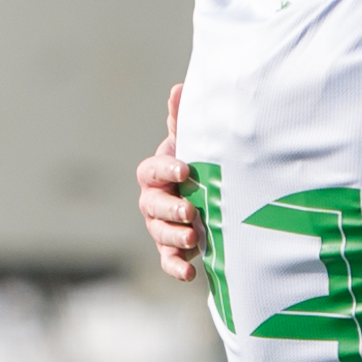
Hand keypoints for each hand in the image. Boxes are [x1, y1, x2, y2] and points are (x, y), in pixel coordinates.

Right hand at [139, 92, 204, 286]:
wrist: (210, 195)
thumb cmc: (198, 164)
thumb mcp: (193, 143)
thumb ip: (182, 120)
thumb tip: (179, 88)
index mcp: (156, 173)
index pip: (151, 170)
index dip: (165, 169)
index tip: (185, 168)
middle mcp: (152, 200)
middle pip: (152, 205)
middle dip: (170, 208)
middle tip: (190, 210)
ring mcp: (159, 226)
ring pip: (158, 233)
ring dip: (173, 237)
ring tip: (193, 239)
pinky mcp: (171, 250)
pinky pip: (167, 261)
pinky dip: (176, 268)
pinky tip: (191, 274)